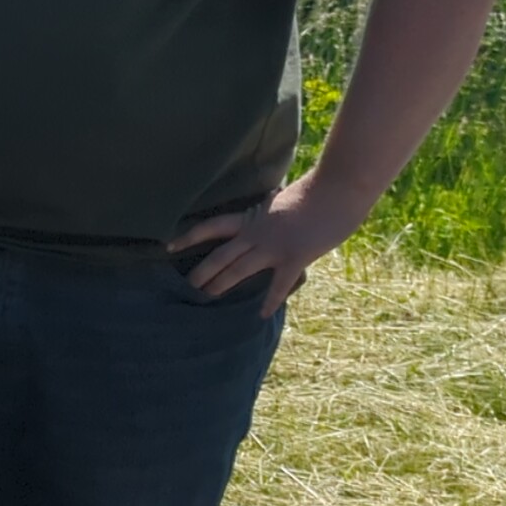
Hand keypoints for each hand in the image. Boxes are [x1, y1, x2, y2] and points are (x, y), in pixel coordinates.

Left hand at [173, 173, 365, 314]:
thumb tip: (262, 209)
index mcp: (251, 216)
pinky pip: (278, 285)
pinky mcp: (295, 258)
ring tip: (207, 298)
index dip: (189, 237)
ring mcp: (274, 247)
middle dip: (202, 273)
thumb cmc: (312, 192)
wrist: (336, 190)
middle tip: (187, 288)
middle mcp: (256, 232)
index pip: (211, 227)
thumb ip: (266, 211)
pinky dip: (270, 301)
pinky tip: (260, 314)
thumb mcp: (279, 199)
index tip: (168, 247)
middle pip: (220, 256)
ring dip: (221, 285)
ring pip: (238, 270)